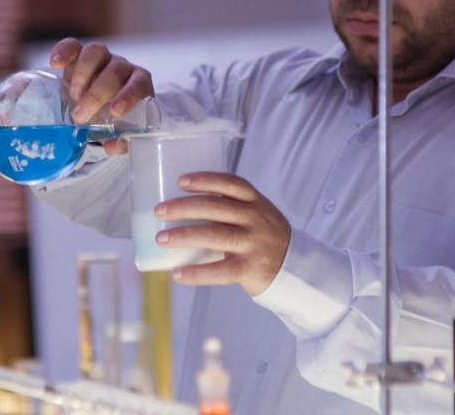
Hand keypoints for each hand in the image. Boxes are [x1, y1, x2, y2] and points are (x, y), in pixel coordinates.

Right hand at [49, 38, 153, 153]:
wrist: (101, 103)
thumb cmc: (114, 118)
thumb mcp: (119, 131)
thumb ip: (119, 140)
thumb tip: (113, 146)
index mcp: (139, 83)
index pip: (138, 84)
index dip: (128, 95)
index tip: (115, 112)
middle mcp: (122, 66)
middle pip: (114, 71)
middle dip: (97, 94)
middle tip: (81, 115)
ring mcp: (101, 57)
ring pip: (96, 53)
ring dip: (83, 74)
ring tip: (73, 96)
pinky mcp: (79, 54)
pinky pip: (72, 46)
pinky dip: (63, 52)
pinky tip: (55, 64)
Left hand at [153, 171, 290, 294]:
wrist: (295, 269)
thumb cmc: (264, 237)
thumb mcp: (256, 215)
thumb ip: (231, 208)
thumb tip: (181, 206)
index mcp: (256, 202)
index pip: (231, 184)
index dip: (205, 180)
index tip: (181, 181)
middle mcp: (256, 220)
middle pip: (215, 208)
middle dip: (184, 207)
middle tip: (159, 211)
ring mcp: (254, 244)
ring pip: (214, 236)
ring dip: (183, 236)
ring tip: (161, 239)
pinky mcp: (250, 269)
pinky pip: (219, 271)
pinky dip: (196, 273)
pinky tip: (177, 274)